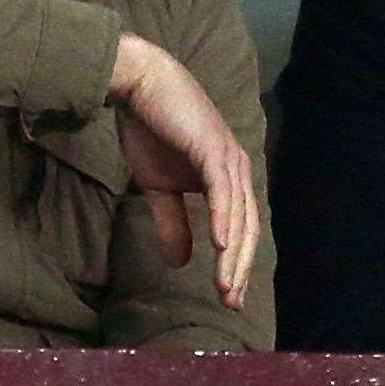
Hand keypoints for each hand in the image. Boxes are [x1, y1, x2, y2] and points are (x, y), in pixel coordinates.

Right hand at [109, 32, 256, 310]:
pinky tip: (220, 244)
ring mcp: (228, 155)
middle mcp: (235, 167)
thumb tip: (180, 263)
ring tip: (226, 285)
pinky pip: (222, 189)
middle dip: (240, 267)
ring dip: (233, 253)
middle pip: (246, 226)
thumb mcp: (158, 187)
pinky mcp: (213, 146)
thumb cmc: (149, 130)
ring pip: (238, 214)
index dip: (236, 263)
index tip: (228, 297)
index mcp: (226, 176)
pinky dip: (223, 218)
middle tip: (231, 301)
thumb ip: (173, 222)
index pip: (239, 227)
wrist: (138, 85)